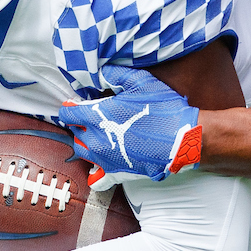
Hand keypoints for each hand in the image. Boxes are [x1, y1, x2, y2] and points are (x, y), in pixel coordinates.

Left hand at [58, 65, 201, 190]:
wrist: (182, 139)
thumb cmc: (163, 110)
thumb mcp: (140, 81)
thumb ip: (116, 75)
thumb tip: (102, 73)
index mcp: (97, 117)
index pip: (68, 114)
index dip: (71, 107)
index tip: (78, 105)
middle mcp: (95, 140)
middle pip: (74, 132)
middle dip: (81, 124)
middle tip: (95, 117)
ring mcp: (104, 159)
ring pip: (83, 151)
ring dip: (87, 142)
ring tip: (101, 135)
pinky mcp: (116, 172)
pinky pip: (96, 177)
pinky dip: (96, 170)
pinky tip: (104, 160)